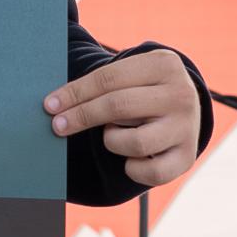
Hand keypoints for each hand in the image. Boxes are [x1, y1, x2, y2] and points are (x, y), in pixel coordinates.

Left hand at [44, 49, 201, 186]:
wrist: (183, 107)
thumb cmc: (141, 89)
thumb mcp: (130, 72)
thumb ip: (100, 82)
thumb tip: (54, 103)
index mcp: (163, 64)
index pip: (108, 79)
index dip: (74, 93)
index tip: (49, 105)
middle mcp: (180, 95)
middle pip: (117, 107)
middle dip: (82, 117)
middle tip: (57, 125)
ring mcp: (187, 128)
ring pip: (134, 142)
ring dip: (113, 140)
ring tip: (116, 133)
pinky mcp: (187, 157)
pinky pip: (150, 172)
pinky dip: (131, 169)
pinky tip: (129, 158)